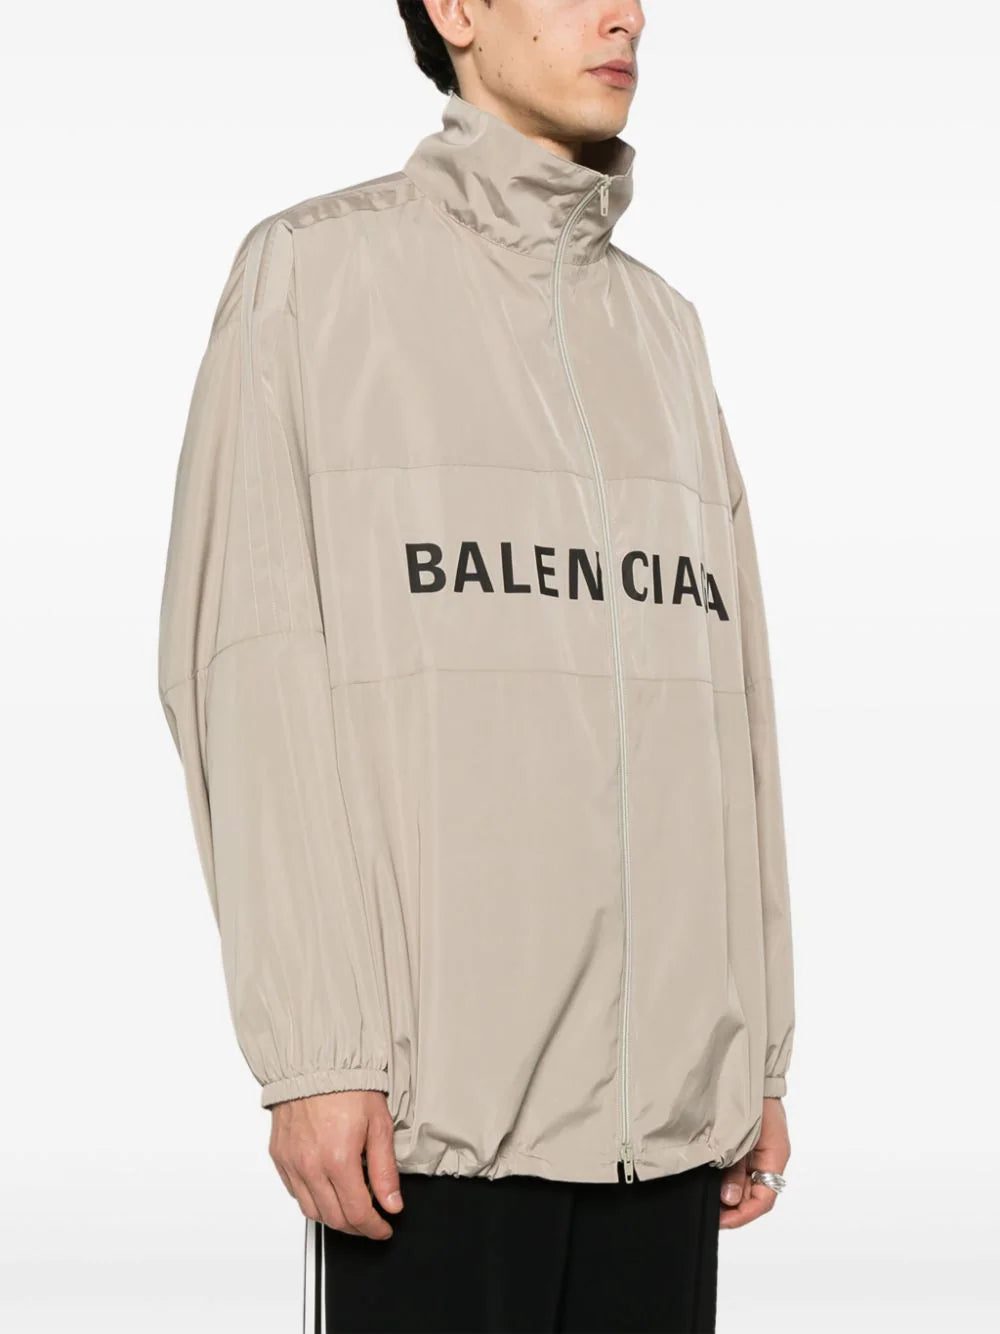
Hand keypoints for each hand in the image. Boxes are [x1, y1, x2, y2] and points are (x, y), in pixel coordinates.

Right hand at [269, 1090, 403, 1239]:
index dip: (374, 1228)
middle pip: (334, 1219)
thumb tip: (392, 1203)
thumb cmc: (348, 1086)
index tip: (384, 1228)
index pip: (357, 1213)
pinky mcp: (279, 1157)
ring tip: (351, 1209)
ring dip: (334, 1218)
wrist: (315, 1063)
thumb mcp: (379, 1125)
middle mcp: (311, 1166)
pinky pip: (295, 1193)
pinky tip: (327, 1191)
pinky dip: (312, 1200)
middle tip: (371, 1223)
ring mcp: (292, 1163)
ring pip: (312, 1212)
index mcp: (338, 1159)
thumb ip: (385, 1170)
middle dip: (357, 1228)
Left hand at [718, 1096, 789, 1229]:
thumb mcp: (744, 1136)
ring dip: (726, 1193)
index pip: (763, 1199)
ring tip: (706, 1199)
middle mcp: (768, 1158)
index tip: (721, 1220)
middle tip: (708, 1212)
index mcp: (775, 1157)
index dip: (743, 1215)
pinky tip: (708, 1179)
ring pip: (744, 1183)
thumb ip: (737, 1169)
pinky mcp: (743, 1143)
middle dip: (732, 1207)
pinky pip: (736, 1168)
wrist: (751, 1069)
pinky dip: (724, 1177)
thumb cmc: (753, 1096)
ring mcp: (756, 1151)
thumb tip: (730, 1200)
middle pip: (753, 1195)